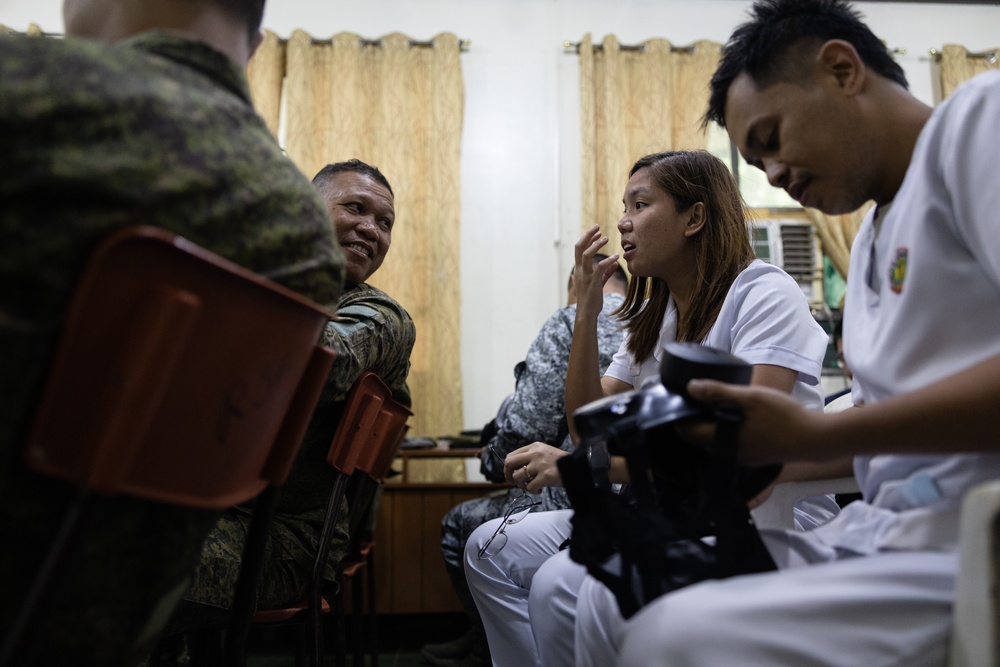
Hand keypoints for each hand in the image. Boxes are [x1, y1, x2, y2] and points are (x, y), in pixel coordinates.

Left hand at [503, 442, 569, 493]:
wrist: (578, 467)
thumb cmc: (560, 463)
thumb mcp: (544, 453)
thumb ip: (530, 458)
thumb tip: (514, 470)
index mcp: (534, 447)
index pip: (511, 456)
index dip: (507, 468)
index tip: (511, 475)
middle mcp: (535, 453)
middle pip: (509, 463)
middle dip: (508, 476)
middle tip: (513, 483)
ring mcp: (540, 464)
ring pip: (518, 477)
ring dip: (521, 486)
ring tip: (530, 487)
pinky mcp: (546, 476)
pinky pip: (530, 487)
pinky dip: (532, 491)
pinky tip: (539, 490)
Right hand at [573, 226, 619, 318]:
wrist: (587, 313)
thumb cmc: (592, 299)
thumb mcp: (598, 283)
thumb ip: (605, 272)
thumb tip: (614, 264)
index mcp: (579, 270)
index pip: (579, 249)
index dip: (587, 238)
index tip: (597, 232)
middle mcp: (580, 271)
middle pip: (579, 247)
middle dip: (588, 235)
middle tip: (598, 227)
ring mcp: (585, 276)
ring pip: (586, 255)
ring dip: (596, 245)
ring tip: (606, 239)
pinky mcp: (593, 282)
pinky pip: (599, 267)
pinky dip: (608, 261)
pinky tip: (616, 257)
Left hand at [684, 379, 825, 464]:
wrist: (813, 438)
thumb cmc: (783, 416)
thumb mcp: (750, 397)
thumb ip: (718, 392)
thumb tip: (690, 388)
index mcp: (721, 440)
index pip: (685, 431)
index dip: (681, 415)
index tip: (684, 399)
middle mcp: (726, 454)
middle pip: (697, 438)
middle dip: (694, 420)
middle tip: (699, 398)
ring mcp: (739, 459)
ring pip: (712, 442)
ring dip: (710, 426)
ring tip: (715, 405)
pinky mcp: (750, 458)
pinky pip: (727, 445)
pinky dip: (724, 432)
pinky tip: (733, 417)